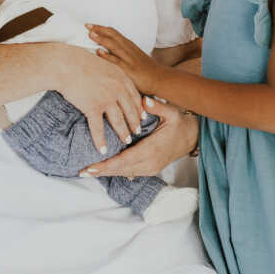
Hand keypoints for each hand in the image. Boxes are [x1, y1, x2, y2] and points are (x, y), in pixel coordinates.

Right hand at [53, 44, 145, 156]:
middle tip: (137, 132)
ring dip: (123, 133)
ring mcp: (106, 99)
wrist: (66, 64)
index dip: (139, 108)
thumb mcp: (103, 64)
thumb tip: (112, 80)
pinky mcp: (92, 108)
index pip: (135, 97)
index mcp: (120, 78)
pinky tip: (103, 150)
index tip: (142, 117)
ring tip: (126, 141)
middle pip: (130, 111)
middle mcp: (117, 89)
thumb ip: (111, 75)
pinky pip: (98, 128)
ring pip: (118, 121)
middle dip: (135, 123)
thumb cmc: (80, 62)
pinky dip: (101, 141)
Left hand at [79, 97, 198, 179]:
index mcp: (152, 150)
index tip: (91, 167)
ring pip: (124, 173)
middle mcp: (150, 163)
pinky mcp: (150, 169)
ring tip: (88, 171)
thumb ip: (158, 107)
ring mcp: (151, 168)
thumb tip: (145, 100)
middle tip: (82, 171)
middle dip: (101, 171)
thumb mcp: (171, 112)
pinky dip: (116, 171)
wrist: (192, 137)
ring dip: (106, 172)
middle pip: (121, 170)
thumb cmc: (180, 123)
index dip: (106, 165)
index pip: (124, 160)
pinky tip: (103, 171)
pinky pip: (130, 172)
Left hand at [86, 24, 164, 93]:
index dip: (102, 28)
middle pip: (113, 35)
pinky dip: (107, 56)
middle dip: (99, 30)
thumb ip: (123, 53)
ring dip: (102, 39)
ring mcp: (129, 58)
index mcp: (129, 45)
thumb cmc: (147, 69)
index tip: (90, 25)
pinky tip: (99, 52)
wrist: (160, 78)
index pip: (114, 33)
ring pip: (114, 45)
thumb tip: (107, 51)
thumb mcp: (134, 57)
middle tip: (87, 25)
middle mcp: (129, 49)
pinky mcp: (129, 68)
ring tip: (90, 34)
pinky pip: (117, 61)